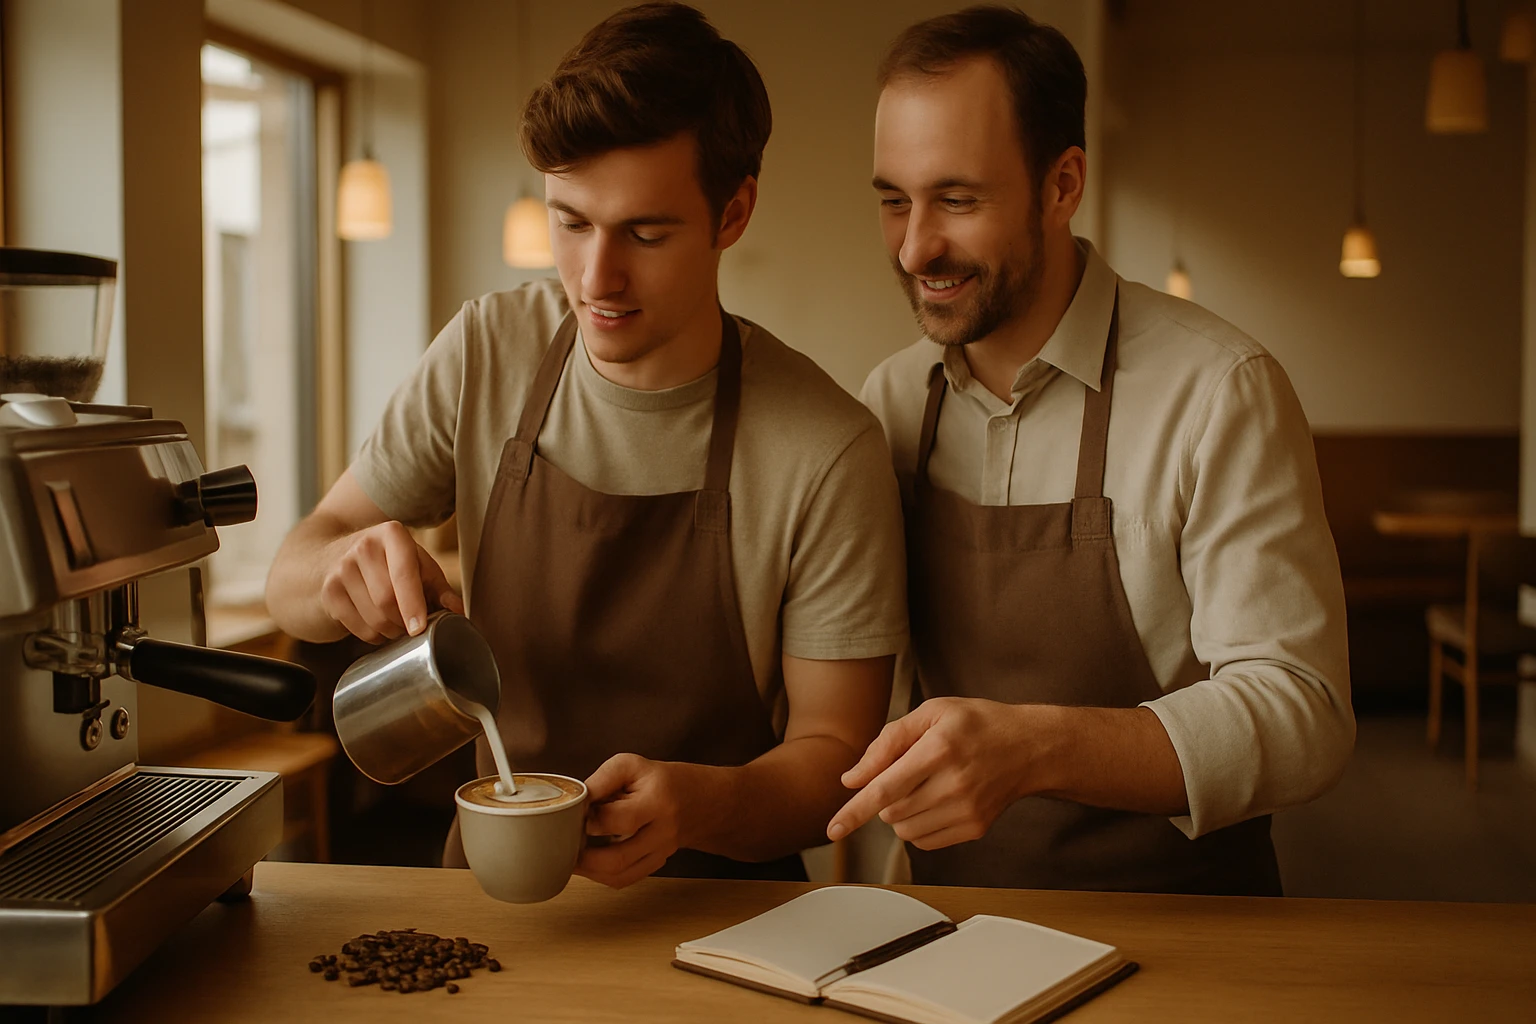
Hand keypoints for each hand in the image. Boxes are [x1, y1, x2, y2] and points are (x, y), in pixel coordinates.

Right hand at [318, 521, 463, 642]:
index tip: (419, 628)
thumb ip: (438, 586)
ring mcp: (341, 569)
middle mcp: (363, 546)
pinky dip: (373, 635)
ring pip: (374, 617)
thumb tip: (457, 610)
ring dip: (391, 631)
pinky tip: (376, 626)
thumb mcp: (414, 564)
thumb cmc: (385, 562)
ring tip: (397, 625)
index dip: (413, 604)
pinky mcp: (328, 592)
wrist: (326, 557)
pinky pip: (358, 628)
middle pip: (387, 600)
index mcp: (392, 534)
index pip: (403, 573)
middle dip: (404, 622)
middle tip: (413, 626)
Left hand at [576, 754, 698, 888]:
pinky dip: (602, 876)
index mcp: (656, 801)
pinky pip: (626, 879)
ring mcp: (661, 852)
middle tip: (565, 844)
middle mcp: (662, 831)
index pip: (617, 819)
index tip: (573, 815)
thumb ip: (602, 780)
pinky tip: (590, 864)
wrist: (700, 800)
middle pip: (618, 858)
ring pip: (620, 875)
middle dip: (584, 856)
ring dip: (590, 871)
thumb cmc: (661, 780)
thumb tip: (575, 801)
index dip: (588, 820)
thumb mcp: (632, 765)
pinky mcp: (657, 863)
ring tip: (571, 857)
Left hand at [826, 697, 1042, 850]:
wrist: (1028, 747)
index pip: (886, 788)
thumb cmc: (975, 724)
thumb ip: (887, 742)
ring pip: (904, 829)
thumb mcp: (931, 712)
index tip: (832, 830)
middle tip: (907, 772)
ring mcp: (967, 810)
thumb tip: (851, 780)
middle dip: (885, 796)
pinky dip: (917, 825)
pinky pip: (924, 841)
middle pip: (891, 810)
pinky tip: (936, 801)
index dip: (854, 810)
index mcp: (939, 749)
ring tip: (924, 784)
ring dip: (899, 812)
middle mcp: (954, 784)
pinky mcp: (975, 829)